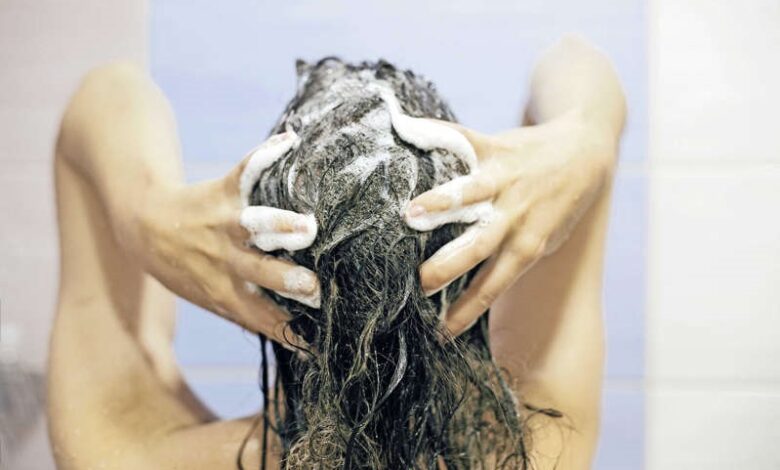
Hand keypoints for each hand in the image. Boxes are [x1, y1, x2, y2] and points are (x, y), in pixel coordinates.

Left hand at [135, 132, 318, 346]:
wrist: (142, 225)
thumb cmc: (186, 268)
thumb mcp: (211, 298)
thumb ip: (251, 314)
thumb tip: (299, 343)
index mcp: (225, 291)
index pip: (261, 316)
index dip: (287, 330)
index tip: (317, 340)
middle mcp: (225, 260)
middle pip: (259, 273)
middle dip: (286, 280)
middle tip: (313, 287)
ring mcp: (224, 223)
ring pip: (253, 225)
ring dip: (279, 225)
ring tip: (307, 228)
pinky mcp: (222, 190)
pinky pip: (244, 170)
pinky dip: (266, 154)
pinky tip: (289, 142)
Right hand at [404, 111, 616, 335]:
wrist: (587, 149)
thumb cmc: (561, 205)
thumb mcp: (548, 239)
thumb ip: (512, 259)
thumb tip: (474, 289)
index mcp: (528, 245)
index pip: (493, 286)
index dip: (466, 310)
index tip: (440, 332)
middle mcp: (515, 215)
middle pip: (477, 247)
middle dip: (446, 267)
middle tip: (416, 284)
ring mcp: (505, 179)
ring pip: (468, 194)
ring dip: (439, 205)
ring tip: (410, 214)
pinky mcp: (497, 147)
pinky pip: (462, 139)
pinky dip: (434, 134)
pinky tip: (405, 128)